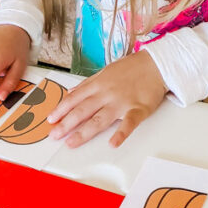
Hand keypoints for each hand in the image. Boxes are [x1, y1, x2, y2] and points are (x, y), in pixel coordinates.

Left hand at [48, 49, 166, 147]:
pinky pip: (128, 123)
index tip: (50, 120)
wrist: (157, 64)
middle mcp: (107, 93)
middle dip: (66, 123)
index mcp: (98, 84)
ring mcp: (122, 102)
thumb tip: (71, 92)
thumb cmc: (132, 68)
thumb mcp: (106, 71)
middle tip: (54, 136)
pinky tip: (113, 143)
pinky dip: (121, 133)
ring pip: (100, 118)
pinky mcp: (138, 109)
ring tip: (72, 143)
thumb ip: (88, 84)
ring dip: (84, 132)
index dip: (61, 110)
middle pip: (83, 110)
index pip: (74, 98)